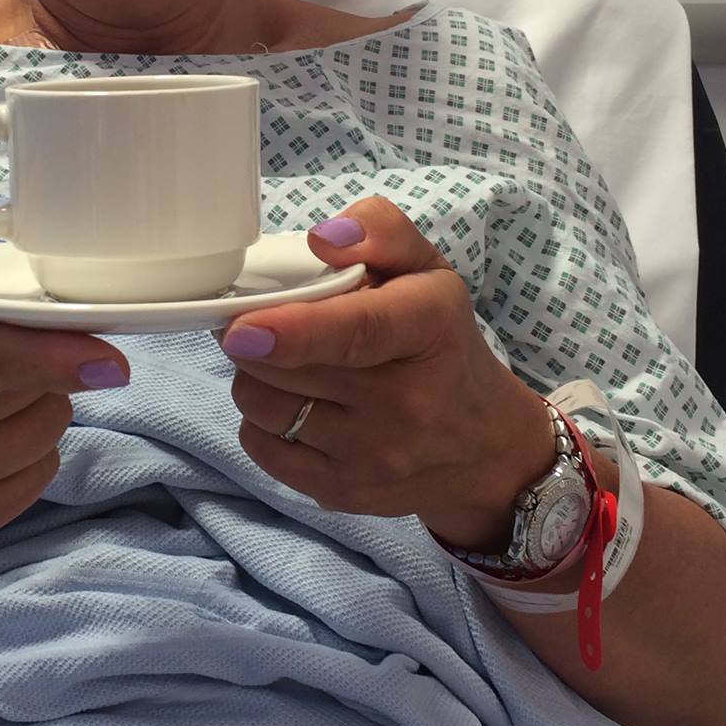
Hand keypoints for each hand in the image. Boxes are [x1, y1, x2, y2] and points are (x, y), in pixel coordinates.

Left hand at [219, 197, 553, 550]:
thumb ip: (380, 231)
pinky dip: (261, 421)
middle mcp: (407, 402)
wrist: (483, 447)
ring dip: (256, 376)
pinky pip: (261, 448)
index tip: (242, 328)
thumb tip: (322, 238)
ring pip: (262, 405)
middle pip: (286, 367)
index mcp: (429, 328)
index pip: (359, 331)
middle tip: (268, 323)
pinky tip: (296, 404)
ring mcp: (375, 456)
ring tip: (288, 364)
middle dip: (256, 337)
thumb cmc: (443, 344)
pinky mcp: (344, 493)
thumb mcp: (428, 271)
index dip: (293, 329)